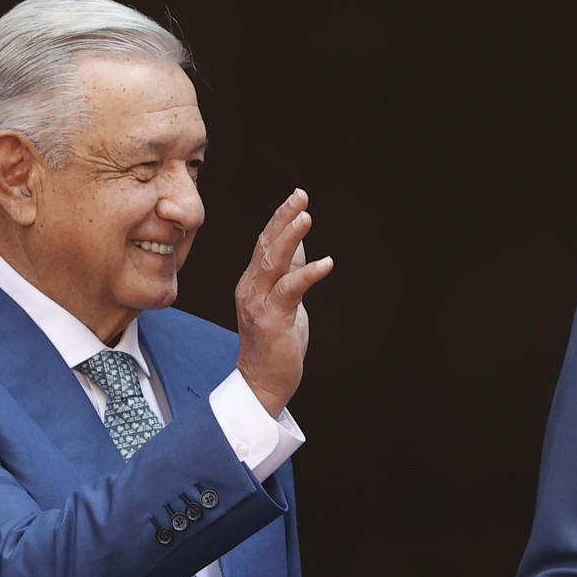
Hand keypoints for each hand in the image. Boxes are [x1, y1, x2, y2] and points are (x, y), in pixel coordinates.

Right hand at [234, 189, 334, 415]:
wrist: (263, 380)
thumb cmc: (275, 342)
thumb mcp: (283, 300)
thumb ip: (288, 272)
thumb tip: (299, 242)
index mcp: (252, 282)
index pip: (264, 242)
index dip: (280, 218)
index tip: (297, 196)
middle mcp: (250, 288)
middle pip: (266, 246)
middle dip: (283, 219)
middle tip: (300, 196)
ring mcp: (258, 304)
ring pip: (273, 263)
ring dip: (290, 238)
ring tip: (306, 217)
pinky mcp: (272, 320)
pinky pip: (290, 291)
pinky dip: (308, 274)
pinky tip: (326, 263)